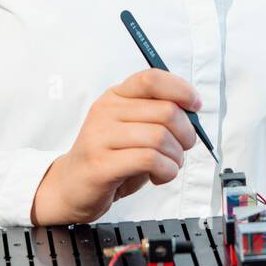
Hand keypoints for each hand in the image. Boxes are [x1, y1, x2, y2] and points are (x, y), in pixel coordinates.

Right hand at [30, 68, 199, 225]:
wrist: (71, 186)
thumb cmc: (110, 158)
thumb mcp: (133, 129)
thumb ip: (157, 117)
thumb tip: (192, 114)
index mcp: (116, 96)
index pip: (152, 79)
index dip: (181, 90)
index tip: (194, 106)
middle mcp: (106, 111)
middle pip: (165, 111)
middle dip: (186, 134)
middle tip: (182, 148)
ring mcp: (100, 137)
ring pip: (160, 137)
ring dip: (176, 157)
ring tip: (169, 166)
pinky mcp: (101, 164)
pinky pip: (149, 159)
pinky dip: (166, 170)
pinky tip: (159, 176)